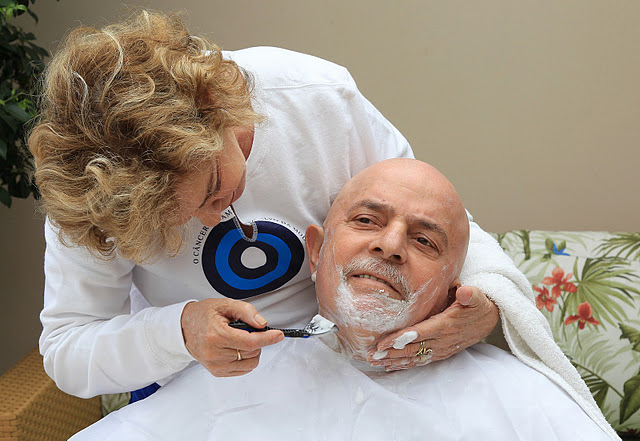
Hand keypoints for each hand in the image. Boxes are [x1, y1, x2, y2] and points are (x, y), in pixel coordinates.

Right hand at [181, 299, 283, 376]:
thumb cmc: (203, 315)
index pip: (249, 342)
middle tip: (247, 329)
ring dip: (252, 350)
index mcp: (216, 335)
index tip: (278, 335)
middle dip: (257, 340)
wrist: (184, 327)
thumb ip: (246, 311)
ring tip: (241, 339)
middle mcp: (214, 353)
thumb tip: (262, 323)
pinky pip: (243, 369)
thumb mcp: (225, 305)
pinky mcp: (217, 372)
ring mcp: (215, 365)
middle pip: (252, 351)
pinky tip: (237, 348)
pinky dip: (246, 359)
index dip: (267, 338)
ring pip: (250, 362)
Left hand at [368, 286, 498, 370]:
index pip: (418, 334)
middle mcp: (442, 341)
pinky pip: (420, 361)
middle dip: (391, 354)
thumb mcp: (475, 296)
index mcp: (446, 325)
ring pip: (414, 358)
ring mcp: (441, 349)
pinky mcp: (441, 353)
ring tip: (375, 362)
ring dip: (394, 361)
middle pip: (412, 349)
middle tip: (371, 356)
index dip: (400, 339)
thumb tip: (463, 290)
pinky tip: (391, 367)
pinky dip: (405, 364)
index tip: (382, 343)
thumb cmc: (477, 305)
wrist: (488, 320)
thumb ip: (469, 294)